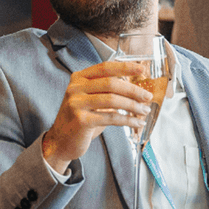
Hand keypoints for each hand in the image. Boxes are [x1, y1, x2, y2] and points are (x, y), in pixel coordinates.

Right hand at [41, 60, 154, 174]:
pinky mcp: (81, 120)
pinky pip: (111, 117)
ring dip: (133, 106)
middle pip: (111, 83)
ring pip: (113, 100)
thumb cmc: (81, 119)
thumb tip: (136, 88)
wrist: (60, 141)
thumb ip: (107, 90)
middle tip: (148, 96)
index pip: (105, 67)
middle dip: (133, 90)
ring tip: (144, 111)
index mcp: (78, 78)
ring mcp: (76, 104)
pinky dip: (128, 120)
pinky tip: (137, 122)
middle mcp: (75, 88)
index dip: (125, 67)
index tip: (142, 70)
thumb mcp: (90, 99)